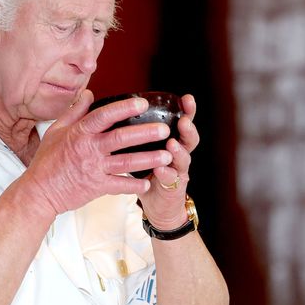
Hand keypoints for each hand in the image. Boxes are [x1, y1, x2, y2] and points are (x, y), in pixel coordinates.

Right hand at [22, 90, 172, 214]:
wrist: (39, 191)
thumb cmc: (47, 160)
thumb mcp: (56, 130)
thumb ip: (74, 111)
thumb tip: (87, 93)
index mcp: (79, 133)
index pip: (104, 116)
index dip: (124, 108)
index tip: (142, 103)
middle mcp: (89, 149)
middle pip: (121, 138)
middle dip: (145, 133)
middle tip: (165, 129)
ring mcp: (94, 168)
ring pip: (126, 162)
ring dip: (148, 159)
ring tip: (168, 156)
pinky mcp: (96, 187)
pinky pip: (120, 186)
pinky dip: (135, 185)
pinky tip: (148, 182)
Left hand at [137, 94, 199, 230]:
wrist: (157, 206)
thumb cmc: (147, 173)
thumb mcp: (141, 150)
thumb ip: (134, 132)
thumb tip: (115, 108)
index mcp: (171, 141)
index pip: (180, 122)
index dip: (186, 110)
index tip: (186, 98)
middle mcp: (179, 154)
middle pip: (189, 138)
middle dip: (188, 128)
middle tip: (183, 120)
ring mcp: (178, 172)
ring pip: (183, 159)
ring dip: (179, 151)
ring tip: (172, 143)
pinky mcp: (174, 189)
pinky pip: (171, 181)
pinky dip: (166, 174)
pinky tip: (160, 169)